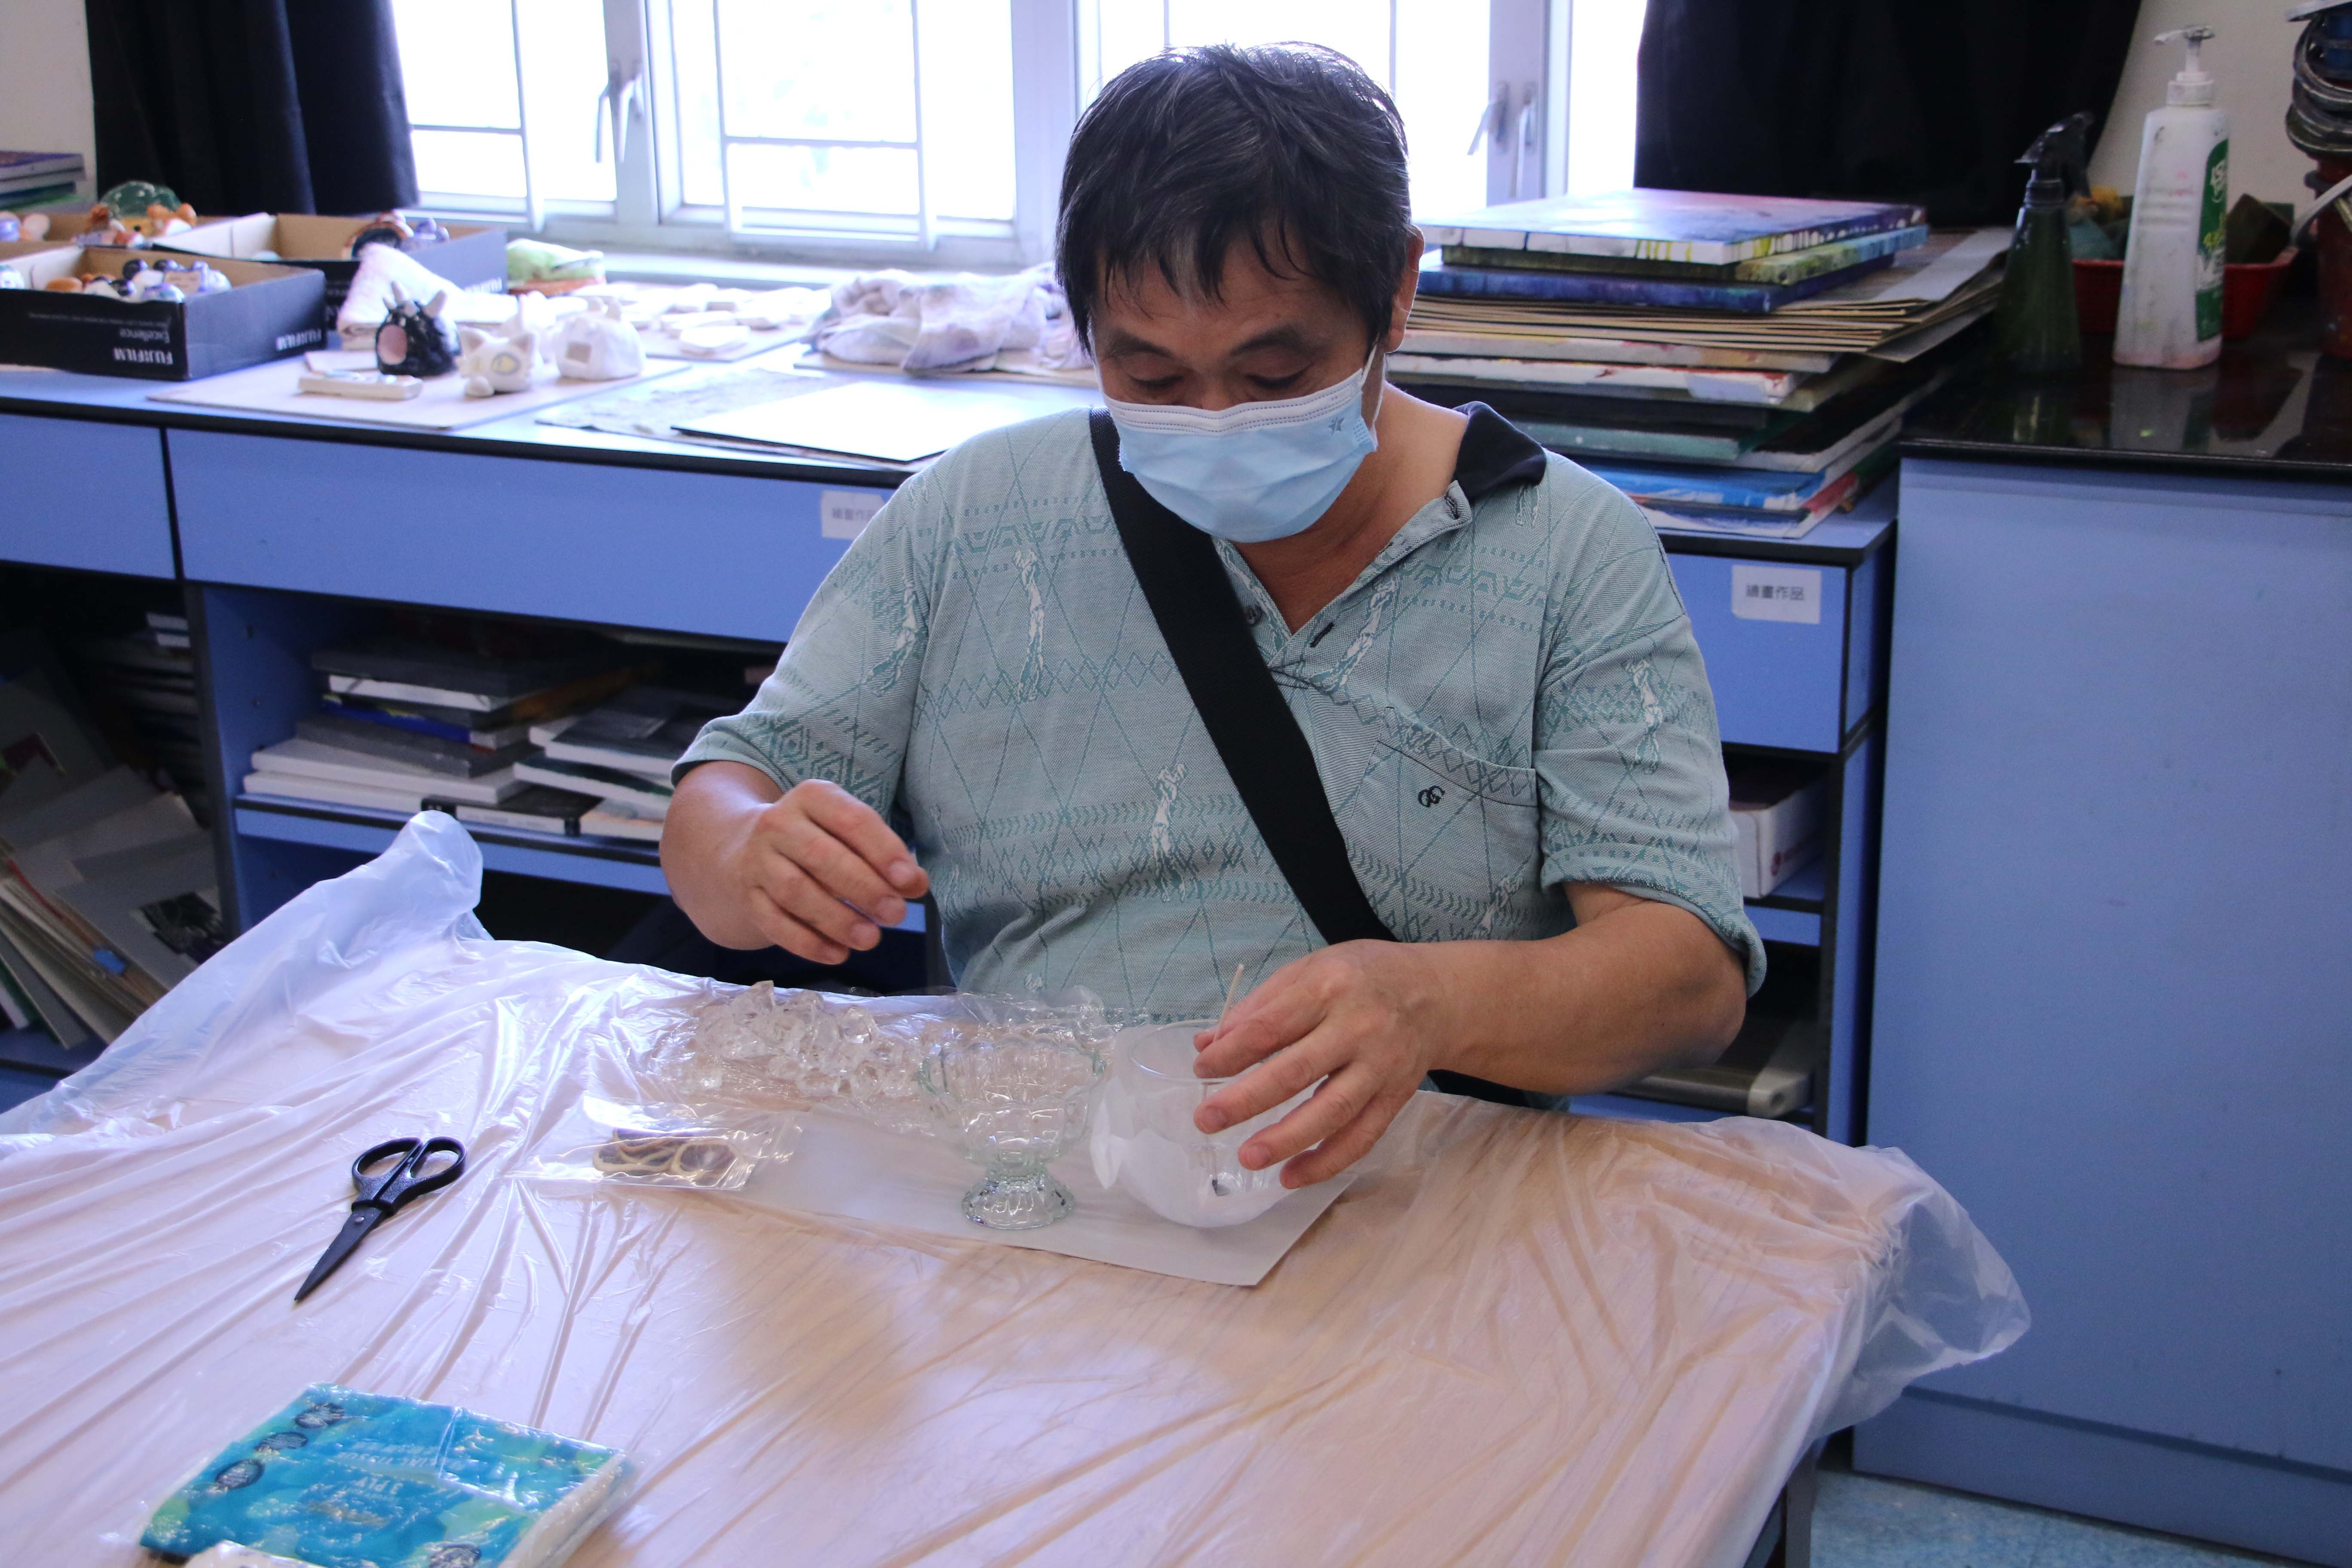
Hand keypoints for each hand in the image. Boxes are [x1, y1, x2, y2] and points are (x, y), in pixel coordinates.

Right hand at [717, 778, 928, 964]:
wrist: (745, 849)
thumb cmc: (818, 840)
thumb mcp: (850, 834)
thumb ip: (885, 856)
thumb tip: (916, 884)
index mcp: (813, 797)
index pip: (852, 820)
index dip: (883, 851)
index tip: (910, 881)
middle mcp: (779, 824)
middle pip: (822, 856)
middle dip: (863, 888)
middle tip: (896, 914)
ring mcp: (757, 861)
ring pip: (795, 891)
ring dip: (835, 919)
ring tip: (870, 939)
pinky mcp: (748, 897)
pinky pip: (774, 922)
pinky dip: (807, 943)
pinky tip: (837, 954)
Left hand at [1189, 942, 1444, 1187]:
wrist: (1436, 994)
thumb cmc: (1361, 977)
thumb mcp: (1310, 970)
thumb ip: (1259, 1007)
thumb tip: (1208, 1045)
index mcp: (1329, 987)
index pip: (1271, 1026)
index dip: (1232, 1053)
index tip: (1202, 1069)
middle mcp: (1358, 1027)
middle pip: (1297, 1071)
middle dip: (1247, 1099)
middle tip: (1207, 1119)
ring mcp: (1380, 1066)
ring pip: (1331, 1111)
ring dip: (1287, 1139)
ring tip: (1247, 1157)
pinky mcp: (1396, 1097)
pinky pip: (1361, 1137)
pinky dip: (1327, 1162)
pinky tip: (1291, 1177)